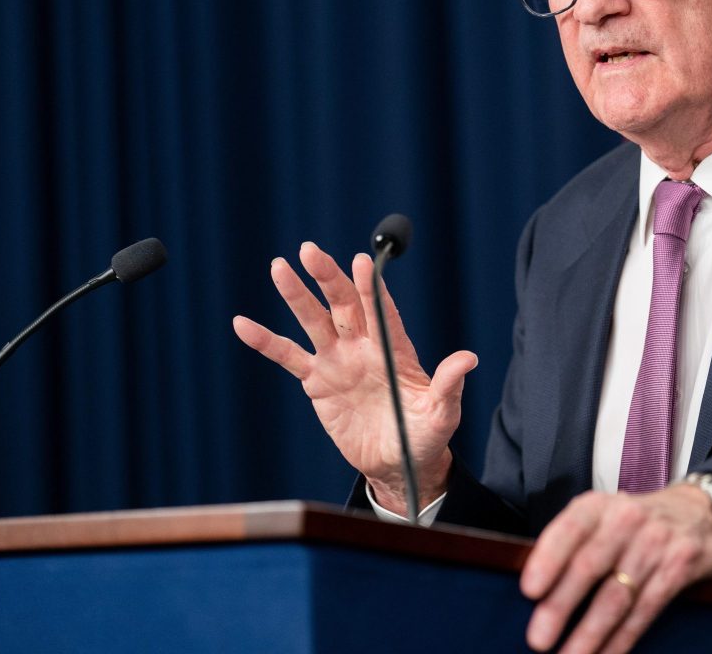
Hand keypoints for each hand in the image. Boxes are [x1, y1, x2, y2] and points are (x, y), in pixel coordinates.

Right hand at [232, 242, 477, 511]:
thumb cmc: (426, 435)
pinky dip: (265, 341)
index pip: (381, 311)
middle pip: (344, 304)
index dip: (372, 287)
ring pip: (314, 321)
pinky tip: (242, 324)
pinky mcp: (317, 381)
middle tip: (310, 251)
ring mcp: (338, 360)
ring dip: (296, 295)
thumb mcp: (442, 414)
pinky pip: (288, 356)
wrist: (399, 461)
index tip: (363, 261)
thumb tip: (469, 358)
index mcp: (395, 349)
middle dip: (328, 277)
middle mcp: (364, 346)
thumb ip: (449, 386)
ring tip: (279, 266)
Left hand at [520, 485, 711, 653]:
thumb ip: (573, 543)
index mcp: (599, 506)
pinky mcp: (680, 566)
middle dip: (561, 606)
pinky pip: (645, 610)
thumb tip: (534, 592)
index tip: (529, 590)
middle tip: (538, 639)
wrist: (701, 512)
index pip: (570, 528)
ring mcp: (656, 543)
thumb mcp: (604, 516)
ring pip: (617, 596)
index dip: (548, 559)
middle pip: (590, 566)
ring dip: (589, 633)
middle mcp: (627, 519)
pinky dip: (622, 638)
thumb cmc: (636, 522)